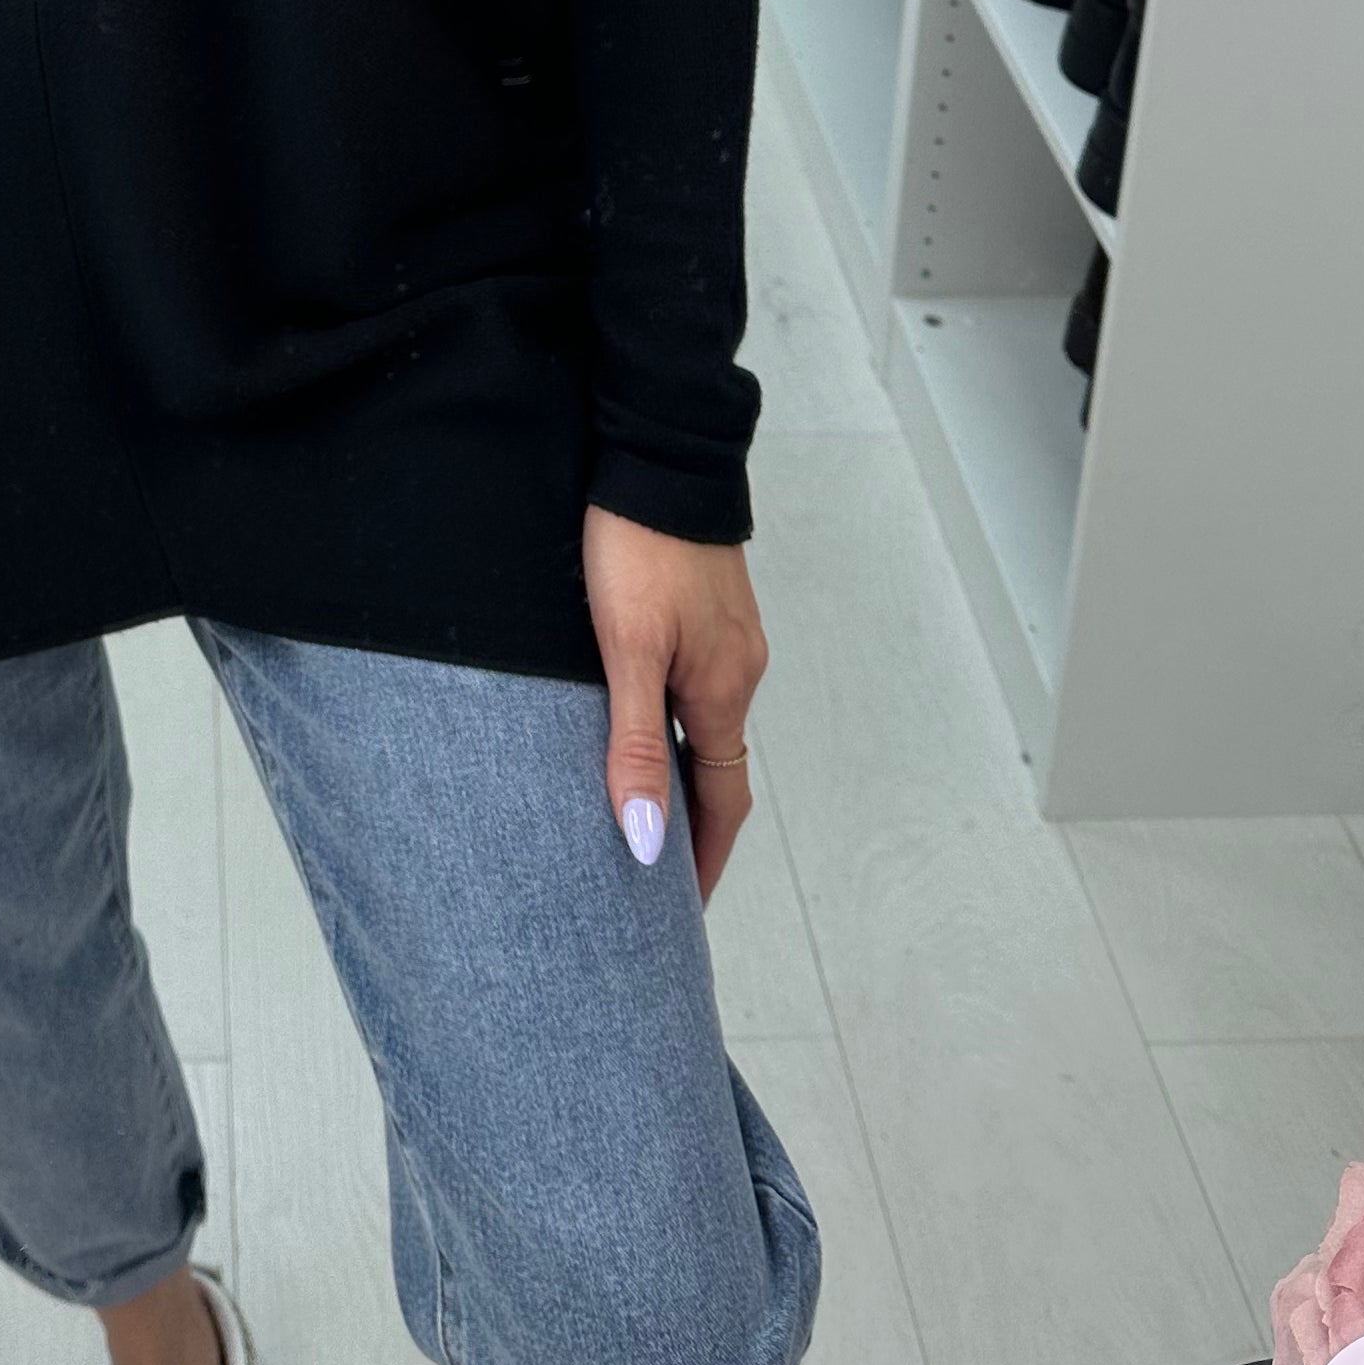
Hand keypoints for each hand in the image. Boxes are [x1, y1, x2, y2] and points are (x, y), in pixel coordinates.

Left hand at [583, 507, 765, 900]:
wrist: (658, 452)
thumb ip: (633, 743)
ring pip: (704, 725)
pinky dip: (674, 724)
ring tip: (640, 810)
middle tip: (653, 876)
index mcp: (722, 692)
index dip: (700, 858)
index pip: (722, 803)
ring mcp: (727, 637)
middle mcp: (737, 670)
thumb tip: (648, 838)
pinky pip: (696, 686)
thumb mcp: (626, 650)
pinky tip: (639, 723)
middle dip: (692, 826)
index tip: (679, 911)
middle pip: (717, 770)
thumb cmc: (637, 546)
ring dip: (681, 773)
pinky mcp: (708, 608)